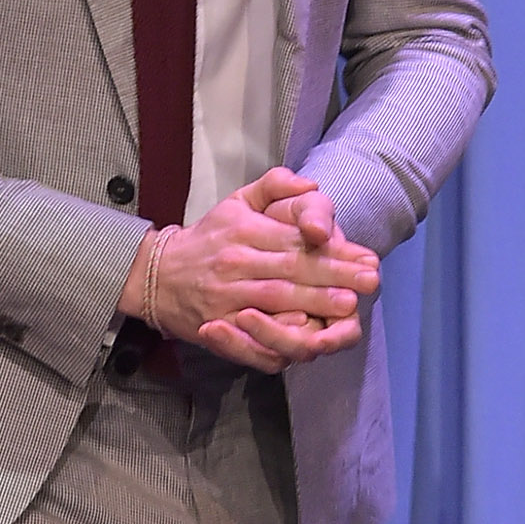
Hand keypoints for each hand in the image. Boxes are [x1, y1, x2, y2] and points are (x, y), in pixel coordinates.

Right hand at [115, 170, 379, 374]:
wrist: (156, 275)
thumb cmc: (209, 237)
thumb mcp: (236, 202)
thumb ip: (274, 186)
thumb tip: (311, 184)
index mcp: (244, 231)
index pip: (294, 241)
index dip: (331, 250)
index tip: (365, 257)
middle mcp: (235, 263)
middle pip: (290, 271)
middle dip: (332, 278)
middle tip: (368, 282)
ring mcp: (225, 298)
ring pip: (274, 302)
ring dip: (313, 305)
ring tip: (347, 306)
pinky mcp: (217, 326)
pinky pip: (249, 336)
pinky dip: (275, 339)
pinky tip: (304, 339)